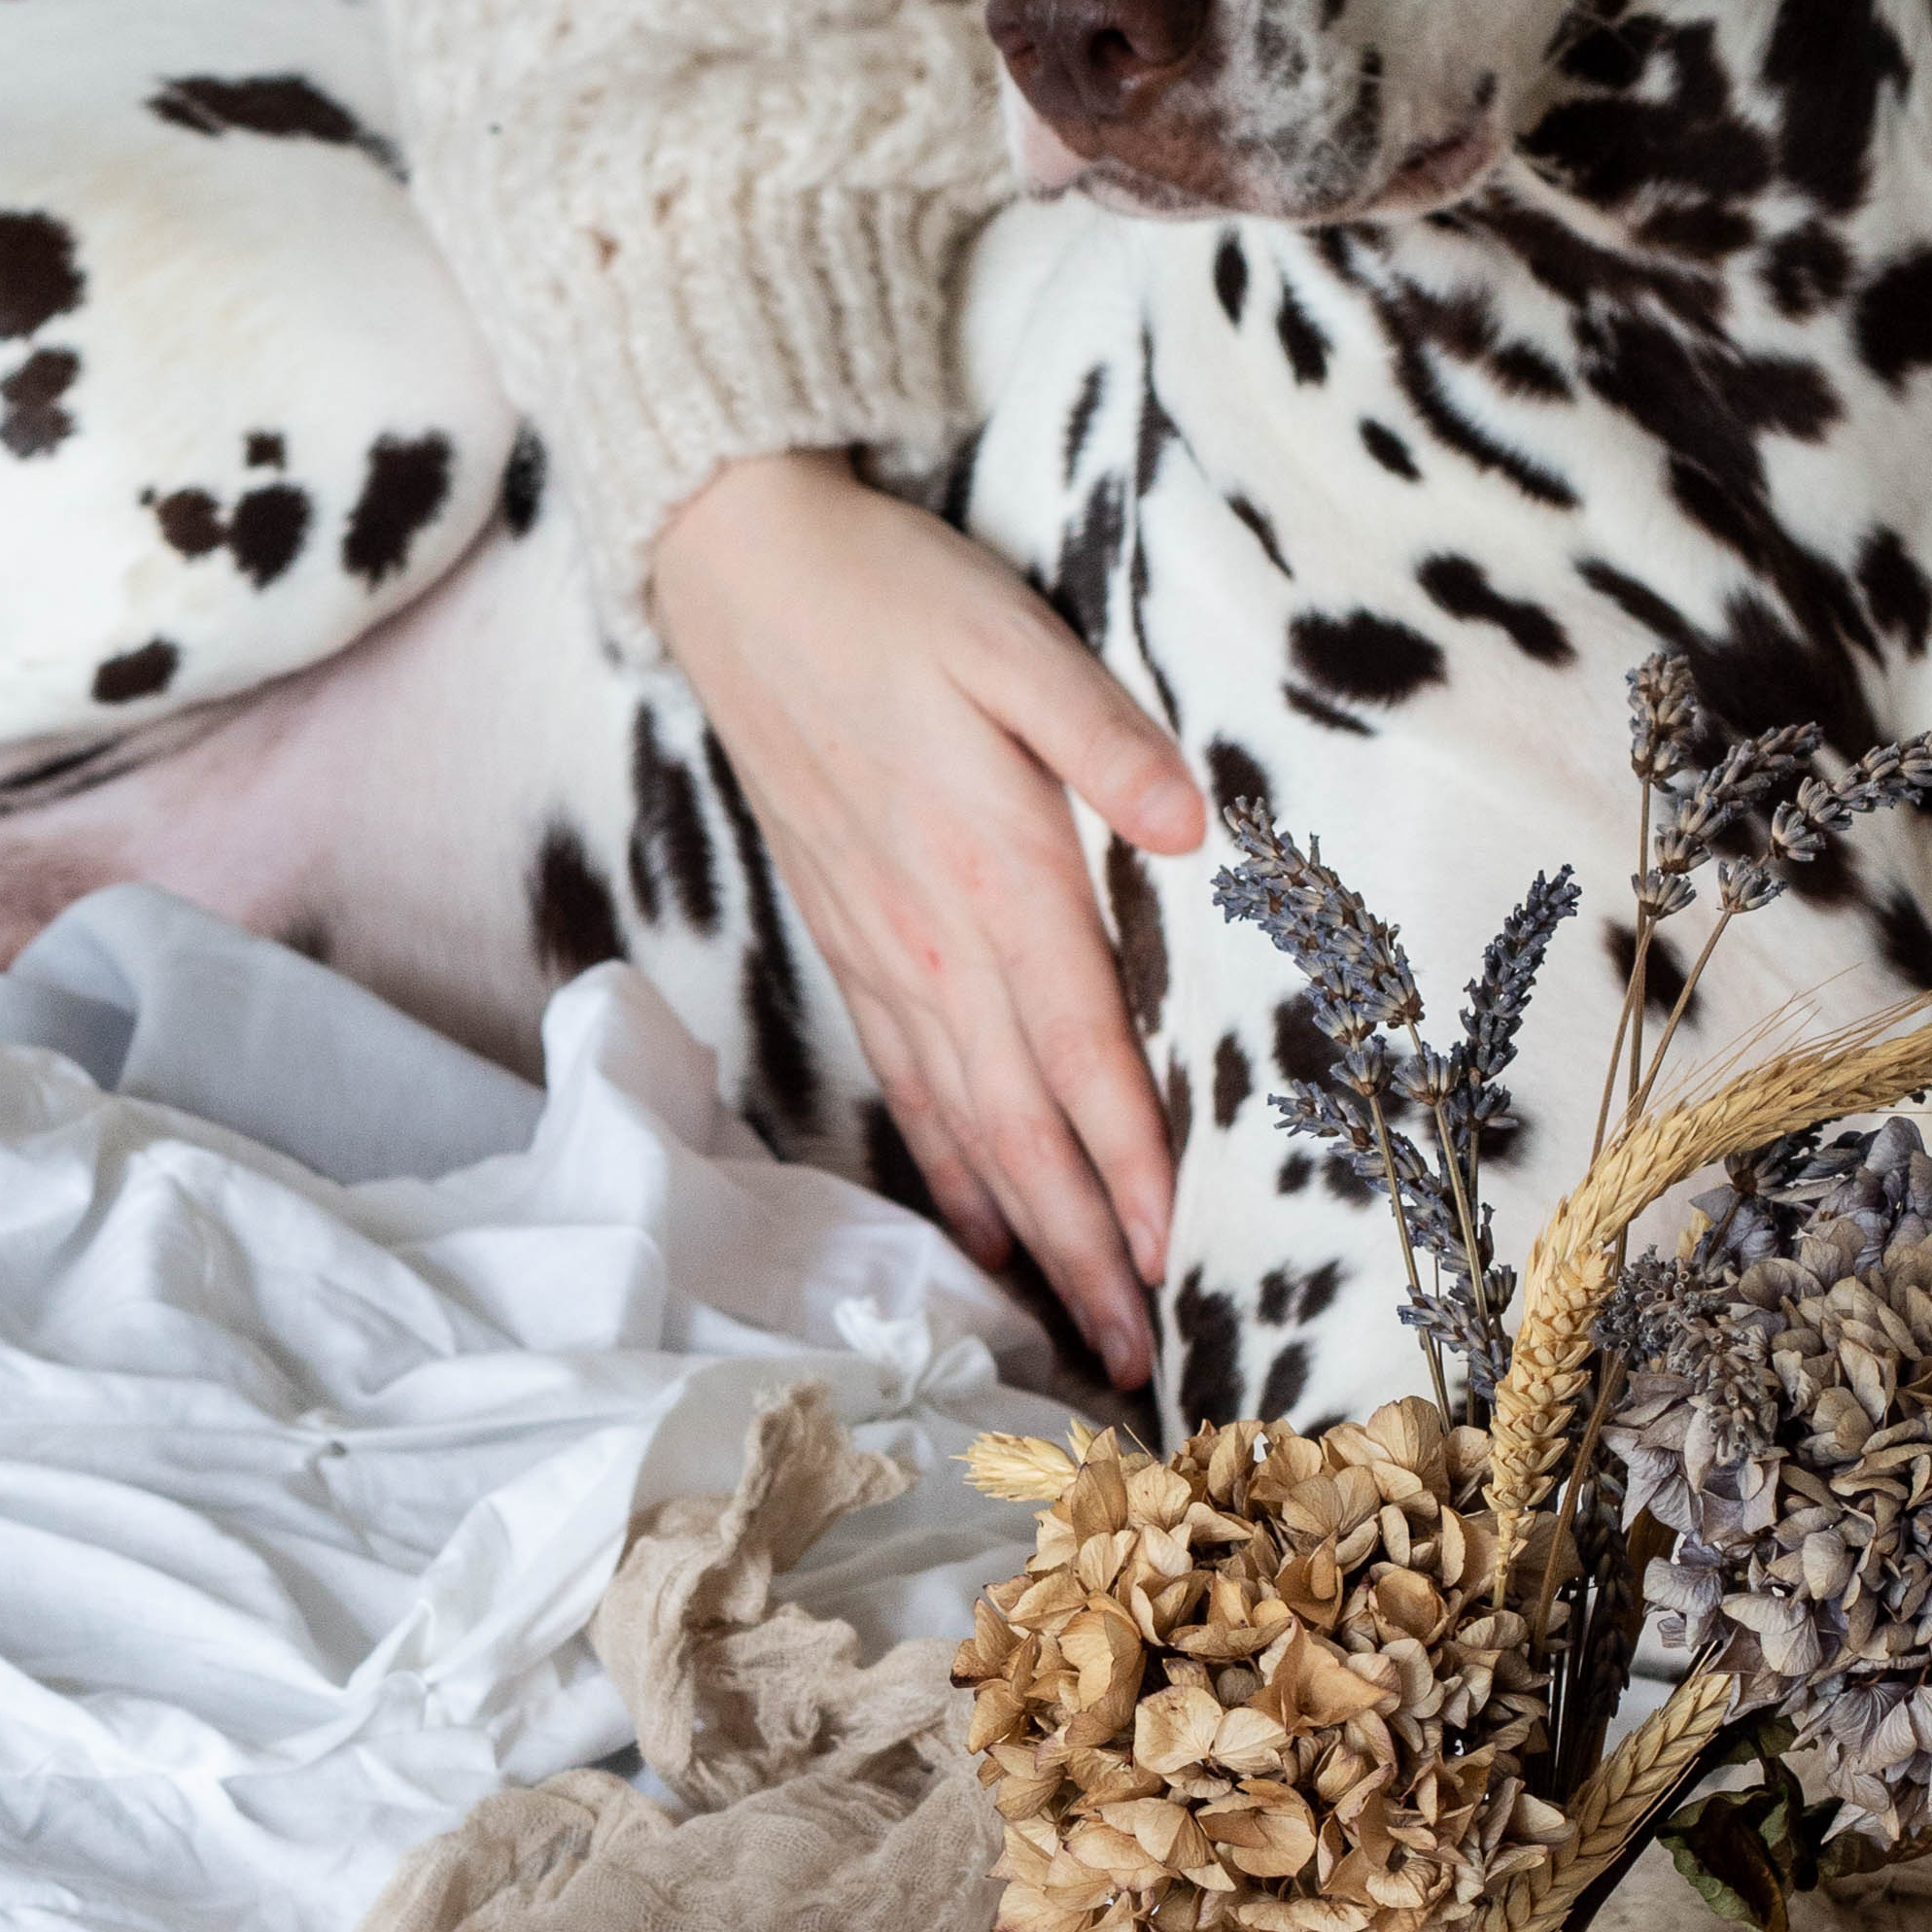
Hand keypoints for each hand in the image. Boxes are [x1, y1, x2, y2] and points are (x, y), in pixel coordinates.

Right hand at [651, 452, 1203, 1379]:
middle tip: (1140, 1358)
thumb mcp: (1015, 637)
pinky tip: (978, 1229)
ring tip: (1075, 1327)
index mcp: (994, 873)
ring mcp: (881, 951)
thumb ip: (1107, 737)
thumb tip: (1191, 826)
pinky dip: (947, 1170)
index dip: (1129, 1164)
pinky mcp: (847, 940)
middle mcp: (934, 938)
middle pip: (1023, 1128)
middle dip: (1086, 1250)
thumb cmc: (892, 595)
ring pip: (964, 1127)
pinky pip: (905, 1084)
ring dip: (1024, 1236)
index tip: (1177, 1259)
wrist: (740, 572)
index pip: (1079, 1052)